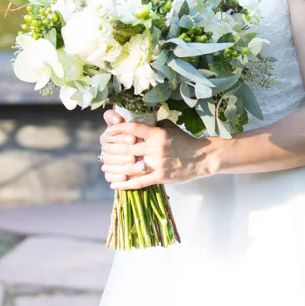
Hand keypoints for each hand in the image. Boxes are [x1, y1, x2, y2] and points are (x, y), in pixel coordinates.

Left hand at [99, 109, 217, 189]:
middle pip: (126, 148)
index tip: (108, 132)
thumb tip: (138, 121)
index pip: (132, 128)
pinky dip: (124, 184)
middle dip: (111, 149)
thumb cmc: (185, 141)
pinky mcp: (161, 177)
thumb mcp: (170, 128)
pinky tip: (114, 184)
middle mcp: (156, 148)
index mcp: (158, 133)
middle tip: (102, 151)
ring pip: (129, 166)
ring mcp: (158, 164)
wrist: (202, 157)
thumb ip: (154, 125)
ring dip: (113, 167)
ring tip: (104, 167)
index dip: (117, 129)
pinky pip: (138, 182)